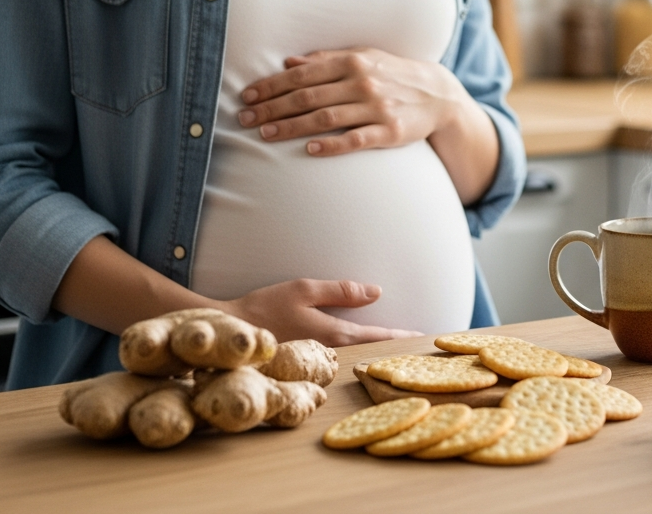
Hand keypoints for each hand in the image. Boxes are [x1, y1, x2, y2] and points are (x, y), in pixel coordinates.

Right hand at [223, 277, 422, 346]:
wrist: (230, 334)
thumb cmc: (265, 307)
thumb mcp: (304, 289)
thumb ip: (341, 291)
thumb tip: (377, 292)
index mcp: (332, 334)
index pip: (374, 336)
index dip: (398, 336)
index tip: (420, 337)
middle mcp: (328, 353)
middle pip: (368, 351)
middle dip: (392, 348)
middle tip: (417, 346)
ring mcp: (316, 362)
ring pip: (355, 356)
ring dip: (375, 352)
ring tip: (397, 348)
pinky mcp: (305, 363)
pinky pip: (339, 359)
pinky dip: (356, 354)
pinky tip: (361, 350)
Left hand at [237, 48, 464, 157]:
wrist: (438, 95)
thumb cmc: (393, 74)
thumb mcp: (364, 58)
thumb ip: (327, 59)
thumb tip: (290, 62)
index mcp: (352, 62)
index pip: (303, 75)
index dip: (272, 86)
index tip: (248, 96)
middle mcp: (363, 82)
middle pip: (308, 97)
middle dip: (272, 108)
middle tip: (244, 119)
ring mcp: (377, 108)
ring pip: (325, 118)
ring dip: (292, 127)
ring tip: (265, 135)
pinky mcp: (390, 131)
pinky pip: (356, 139)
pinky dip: (332, 145)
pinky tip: (310, 149)